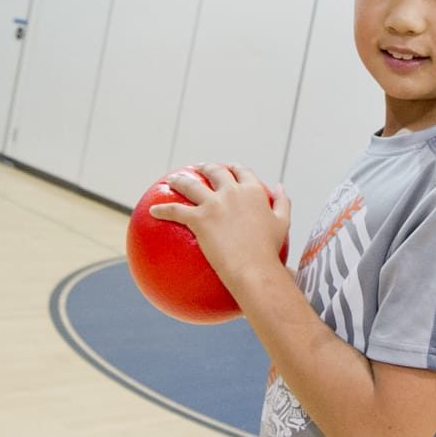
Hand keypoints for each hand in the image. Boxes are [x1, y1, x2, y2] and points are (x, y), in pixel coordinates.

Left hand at [148, 163, 290, 292]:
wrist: (254, 268)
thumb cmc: (270, 251)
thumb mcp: (283, 223)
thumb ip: (283, 202)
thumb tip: (281, 186)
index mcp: (253, 192)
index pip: (241, 171)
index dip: (233, 168)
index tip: (228, 168)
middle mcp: (233, 192)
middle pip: (215, 172)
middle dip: (205, 167)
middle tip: (198, 169)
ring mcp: (214, 204)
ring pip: (190, 184)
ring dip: (179, 181)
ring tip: (172, 181)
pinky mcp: (199, 218)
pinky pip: (175, 210)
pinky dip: (162, 209)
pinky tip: (152, 210)